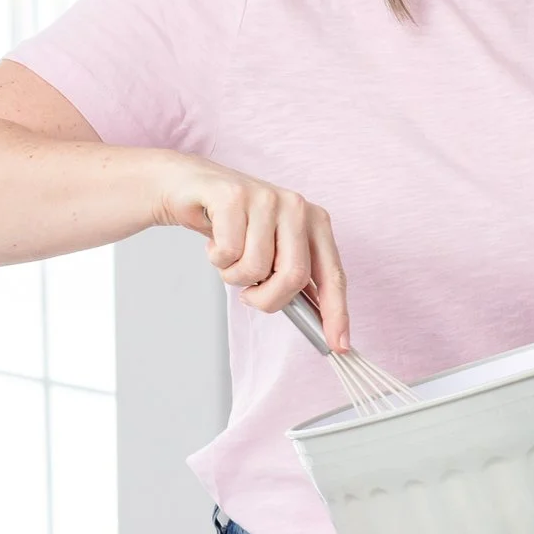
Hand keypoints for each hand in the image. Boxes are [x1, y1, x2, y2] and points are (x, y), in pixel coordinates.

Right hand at [155, 155, 349, 348]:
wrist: (193, 190)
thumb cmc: (235, 227)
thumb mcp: (271, 252)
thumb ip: (291, 278)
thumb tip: (313, 322)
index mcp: (315, 223)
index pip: (333, 275)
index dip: (336, 312)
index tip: (339, 344)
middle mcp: (298, 207)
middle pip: (294, 276)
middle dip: (268, 298)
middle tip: (250, 293)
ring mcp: (268, 199)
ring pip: (256, 268)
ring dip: (234, 275)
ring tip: (229, 256)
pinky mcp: (235, 197)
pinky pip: (228, 253)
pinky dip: (216, 258)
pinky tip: (215, 240)